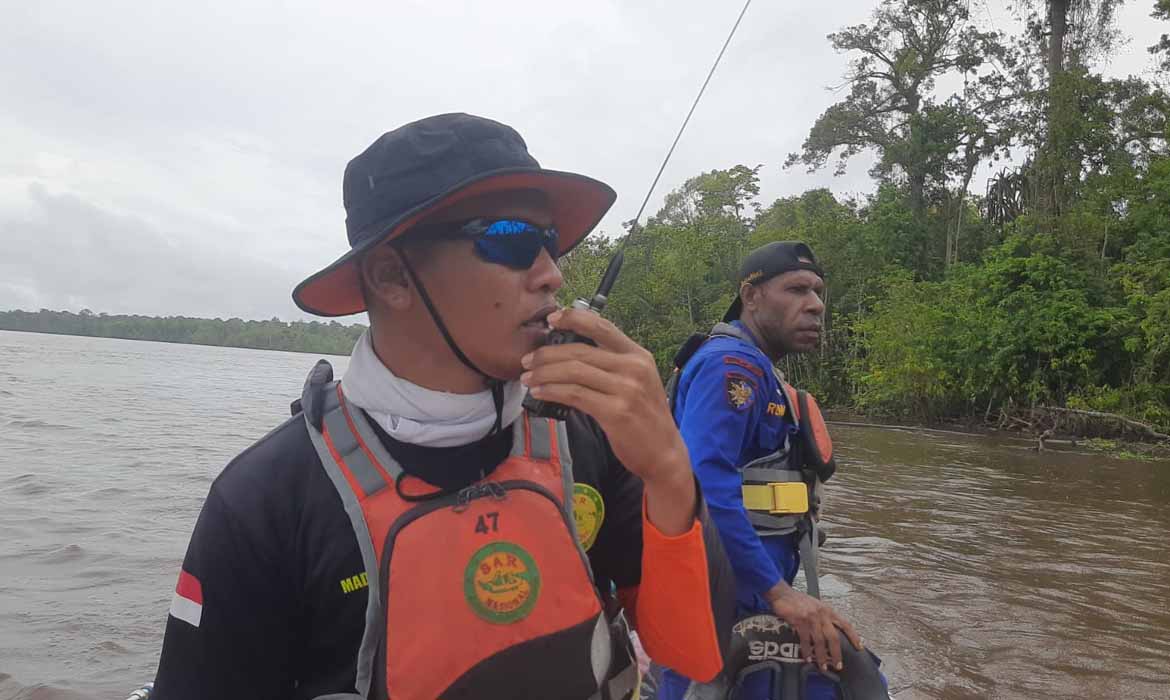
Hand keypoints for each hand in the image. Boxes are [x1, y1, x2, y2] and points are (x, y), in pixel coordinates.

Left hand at [520, 308, 694, 532]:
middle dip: (547, 353)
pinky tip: (540, 392)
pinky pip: (575, 394)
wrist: (664, 453)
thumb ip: (611, 365)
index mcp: (638, 355)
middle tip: (527, 360)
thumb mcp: (637, 381)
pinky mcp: (616, 412)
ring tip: (528, 378)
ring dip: (544, 373)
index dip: (573, 318)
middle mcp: (634, 368)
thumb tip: (570, 353)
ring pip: (573, 372)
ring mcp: (626, 389)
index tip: (551, 318)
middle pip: (580, 350)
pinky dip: (552, 391)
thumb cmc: (644, 417)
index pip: (602, 326)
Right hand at [767, 583, 862, 672]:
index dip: (854, 636)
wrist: (782, 593)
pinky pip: (805, 640)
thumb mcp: (816, 605)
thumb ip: (824, 617)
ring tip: (822, 666)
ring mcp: (811, 618)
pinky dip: (806, 651)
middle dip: (836, 653)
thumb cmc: (798, 601)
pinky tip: (808, 658)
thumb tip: (830, 633)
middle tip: (838, 665)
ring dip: (821, 656)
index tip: (859, 647)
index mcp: (828, 610)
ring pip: (819, 641)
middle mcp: (822, 614)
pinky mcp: (800, 621)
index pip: (845, 624)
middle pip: (833, 637)